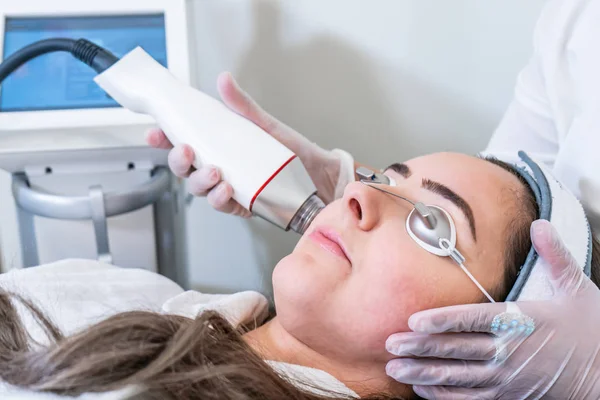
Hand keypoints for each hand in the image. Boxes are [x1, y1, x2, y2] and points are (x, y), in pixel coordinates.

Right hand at [147, 72, 352, 216]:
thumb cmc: (292, 151)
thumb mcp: (266, 125)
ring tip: (215, 172)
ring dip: (200, 182)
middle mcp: (221, 168)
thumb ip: (243, 106)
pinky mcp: (244, 205)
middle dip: (178, 162)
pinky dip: (221, 199)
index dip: (165, 139)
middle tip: (185, 151)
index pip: (184, 143)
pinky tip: (226, 190)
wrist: (320, 175)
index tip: (155, 132)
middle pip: (186, 169)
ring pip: (200, 189)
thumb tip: (223, 79)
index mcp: (220, 147)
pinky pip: (224, 206)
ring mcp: (231, 188)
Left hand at [385, 219, 599, 399]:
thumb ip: (554, 255)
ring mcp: (506, 378)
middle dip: (420, 347)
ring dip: (423, 373)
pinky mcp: (507, 395)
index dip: (442, 321)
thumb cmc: (588, 329)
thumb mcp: (576, 288)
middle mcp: (508, 351)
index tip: (413, 320)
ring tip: (395, 369)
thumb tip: (540, 223)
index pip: (472, 320)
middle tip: (390, 343)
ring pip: (457, 377)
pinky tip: (422, 388)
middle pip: (456, 350)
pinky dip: (443, 394)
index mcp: (519, 321)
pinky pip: (469, 398)